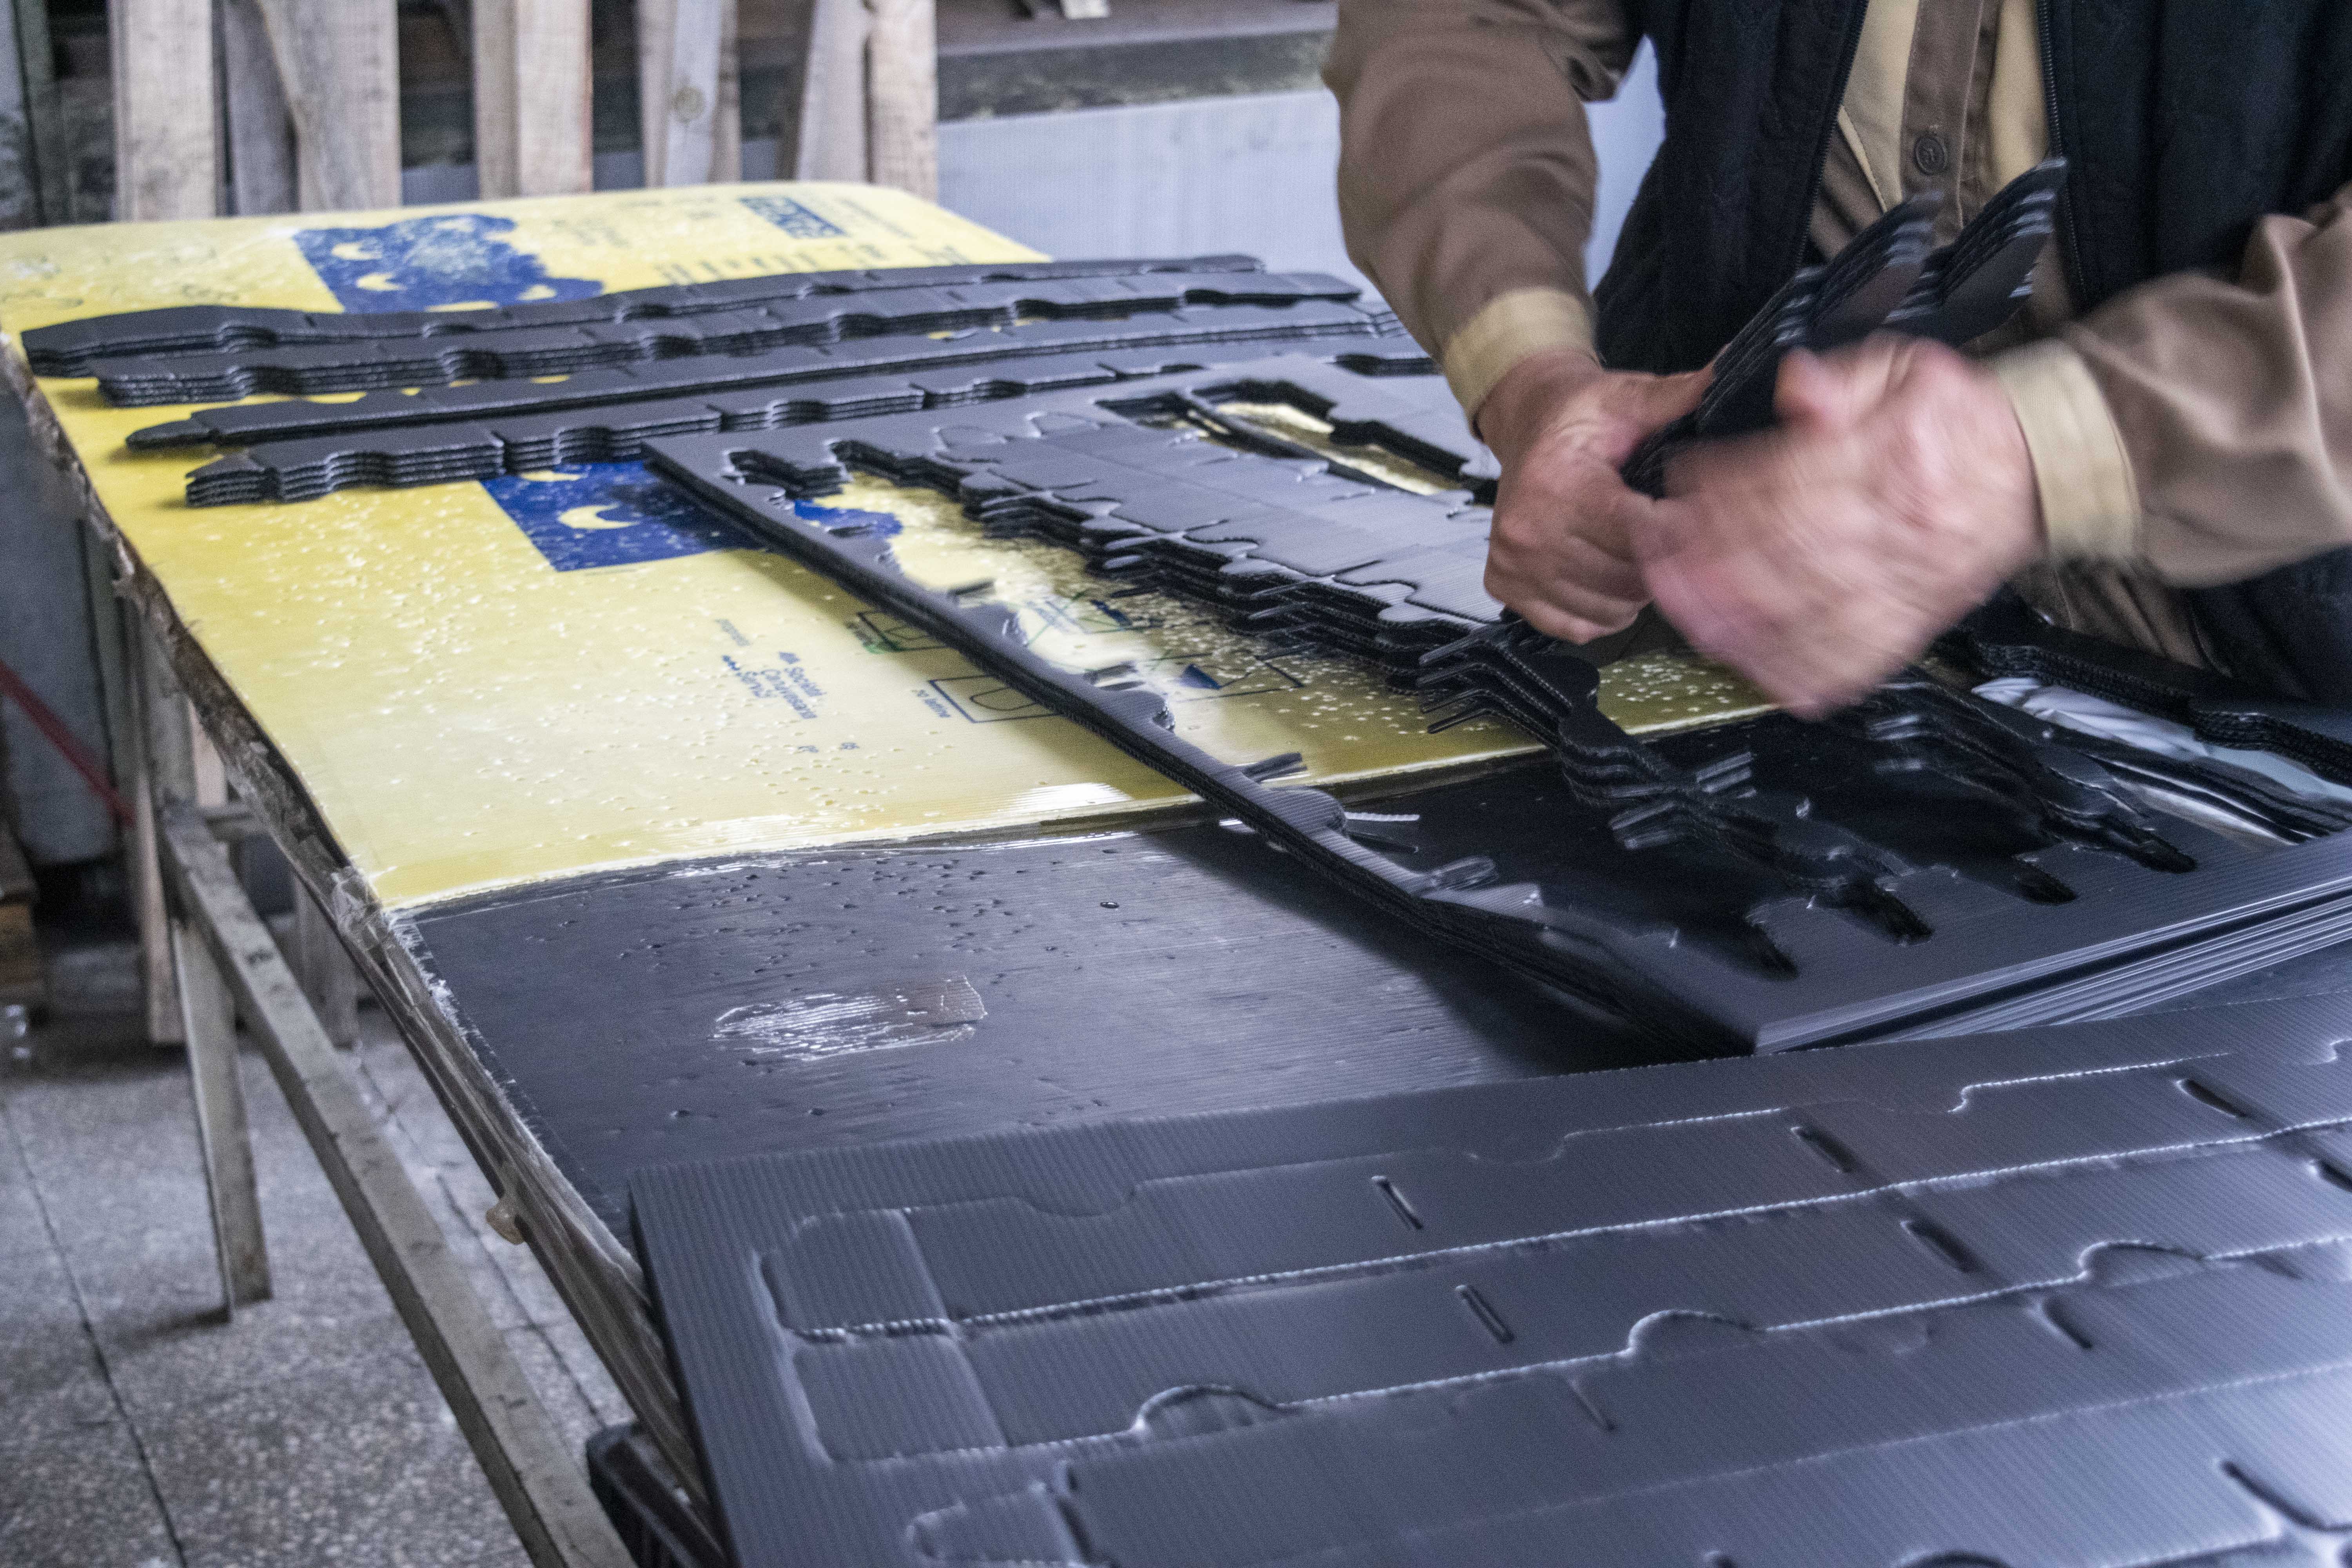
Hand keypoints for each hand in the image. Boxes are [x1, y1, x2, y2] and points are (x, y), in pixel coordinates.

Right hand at [1477, 348, 1709, 642]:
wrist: (1526, 422)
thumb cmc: (1579, 416)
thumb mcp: (1625, 397)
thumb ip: (1675, 396)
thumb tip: (1726, 374)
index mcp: (1559, 484)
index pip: (1636, 534)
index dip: (1676, 532)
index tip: (1693, 520)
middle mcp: (1527, 528)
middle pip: (1623, 578)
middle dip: (1659, 564)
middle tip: (1667, 538)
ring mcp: (1512, 562)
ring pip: (1603, 609)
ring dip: (1632, 592)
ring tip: (1637, 556)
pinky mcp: (1504, 584)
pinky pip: (1572, 625)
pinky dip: (1599, 612)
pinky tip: (1607, 579)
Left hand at [1634, 337, 2042, 717]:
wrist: (2037, 466)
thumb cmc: (1960, 418)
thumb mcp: (1907, 367)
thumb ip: (1845, 377)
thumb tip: (1798, 386)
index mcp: (1891, 457)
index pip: (1793, 477)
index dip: (1726, 487)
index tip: (1680, 490)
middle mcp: (1898, 524)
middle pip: (1791, 550)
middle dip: (1714, 561)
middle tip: (1658, 563)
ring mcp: (1907, 579)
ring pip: (1817, 611)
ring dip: (1744, 622)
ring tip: (1688, 620)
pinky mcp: (1915, 619)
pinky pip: (1859, 657)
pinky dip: (1809, 671)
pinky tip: (1763, 675)